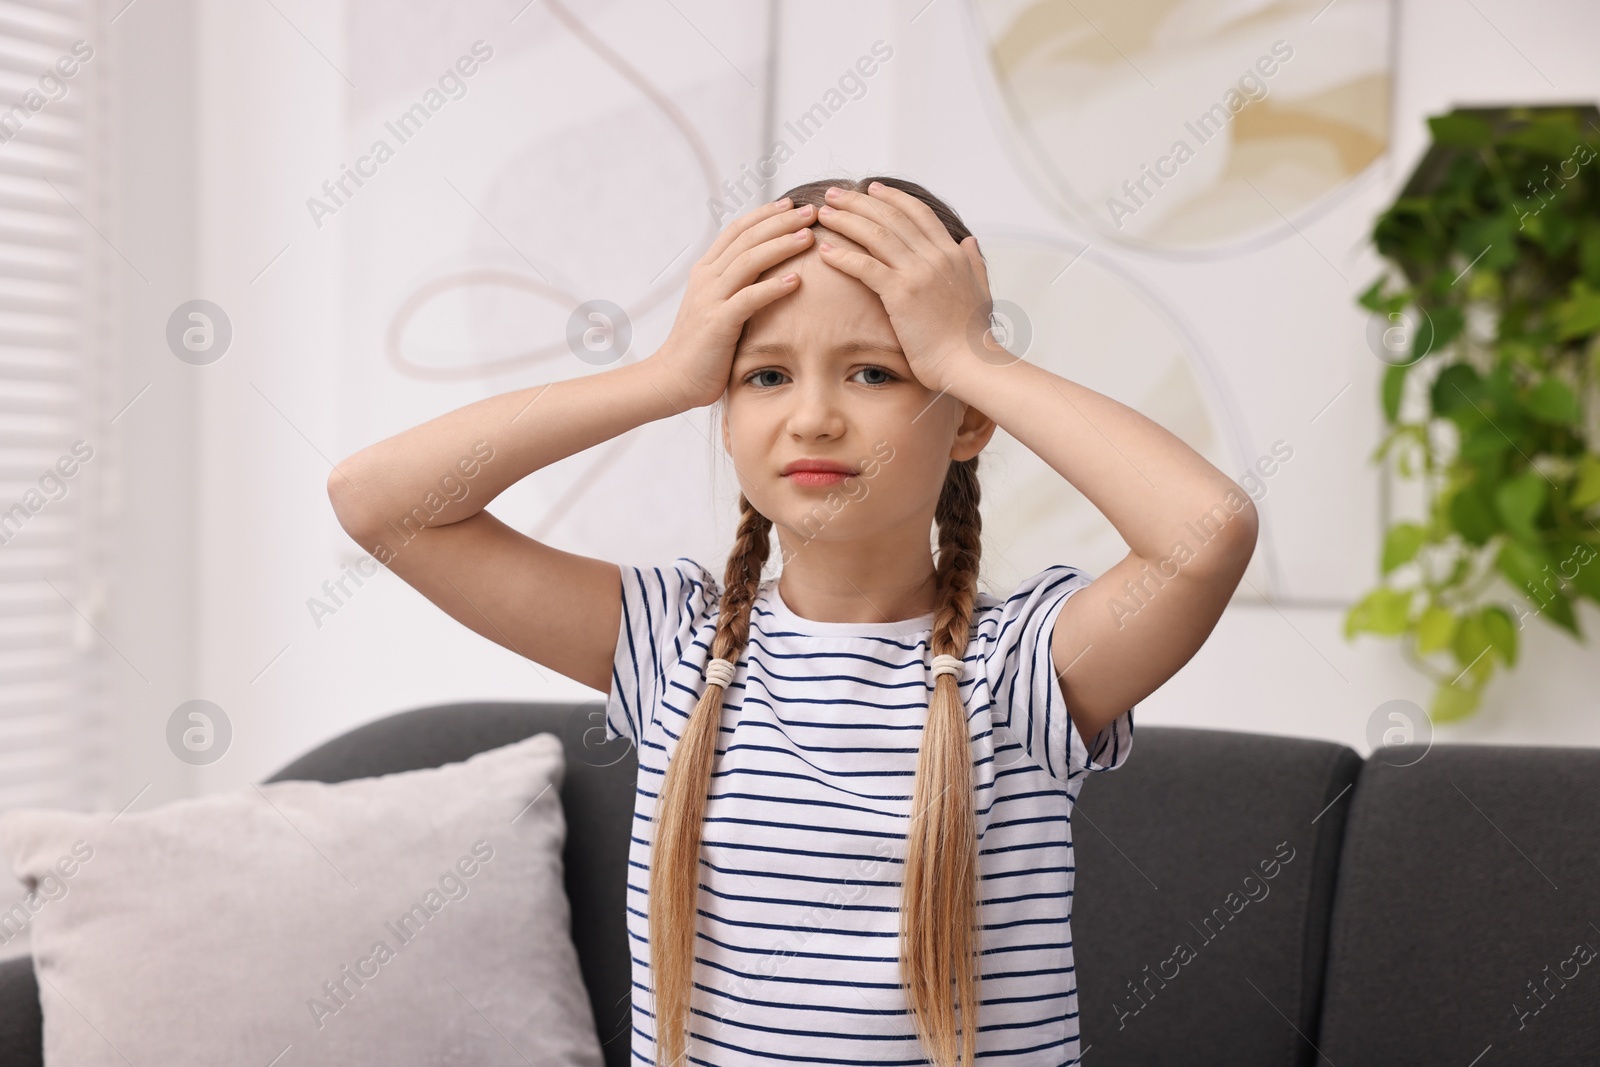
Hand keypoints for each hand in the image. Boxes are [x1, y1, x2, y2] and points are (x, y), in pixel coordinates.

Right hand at [650, 198, 815, 408]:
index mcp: (706, 271)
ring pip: (749, 261)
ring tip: (808, 236)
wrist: (672, 379)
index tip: (791, 204)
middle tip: (810, 211)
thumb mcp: (716, 307)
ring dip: (781, 245)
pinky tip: (796, 280)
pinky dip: (772, 288)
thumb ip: (735, 287)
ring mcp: (710, 299)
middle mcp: (707, 278)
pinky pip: (748, 299)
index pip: (737, 230)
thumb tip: (766, 274)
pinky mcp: (718, 323)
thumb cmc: (702, 347)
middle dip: (780, 221)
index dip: (765, 214)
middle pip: (747, 238)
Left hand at [811, 182, 997, 388]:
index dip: (892, 198)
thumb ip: (973, 263)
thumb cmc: (973, 337)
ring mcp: (918, 273)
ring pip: (875, 235)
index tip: (872, 188)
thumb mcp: (980, 291)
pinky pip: (865, 267)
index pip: (918, 213)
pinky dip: (843, 256)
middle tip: (835, 192)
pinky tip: (825, 251)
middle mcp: (935, 256)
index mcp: (952, 254)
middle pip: (891, 217)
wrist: (970, 362)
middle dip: (859, 202)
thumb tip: (969, 240)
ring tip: (823, 213)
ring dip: (845, 220)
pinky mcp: (901, 294)